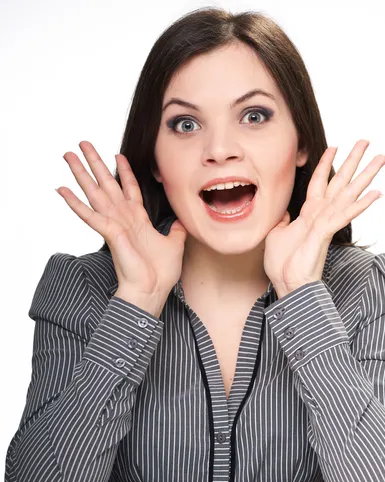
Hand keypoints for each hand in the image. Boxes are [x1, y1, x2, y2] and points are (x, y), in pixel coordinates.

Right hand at [56, 141, 187, 299]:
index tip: (118, 155)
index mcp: (138, 220)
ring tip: (67, 155)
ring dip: (81, 173)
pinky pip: (89, 215)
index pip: (129, 189)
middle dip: (95, 163)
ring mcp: (114, 225)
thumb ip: (176, 231)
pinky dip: (74, 203)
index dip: (125, 172)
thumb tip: (180, 221)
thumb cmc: (160, 273)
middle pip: (107, 184)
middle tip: (83, 143)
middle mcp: (123, 219)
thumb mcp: (174, 245)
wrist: (151, 291)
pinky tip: (61, 189)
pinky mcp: (109, 233)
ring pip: (94, 193)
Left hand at [263, 139, 384, 296]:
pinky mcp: (326, 232)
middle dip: (353, 161)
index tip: (333, 146)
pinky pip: (345, 215)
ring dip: (366, 175)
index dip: (325, 164)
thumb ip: (283, 220)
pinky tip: (376, 194)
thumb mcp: (276, 234)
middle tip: (367, 141)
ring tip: (382, 158)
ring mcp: (326, 223)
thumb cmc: (282, 264)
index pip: (320, 182)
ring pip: (349, 193)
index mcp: (309, 213)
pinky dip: (360, 205)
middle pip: (340, 181)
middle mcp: (321, 214)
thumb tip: (284, 212)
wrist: (287, 284)